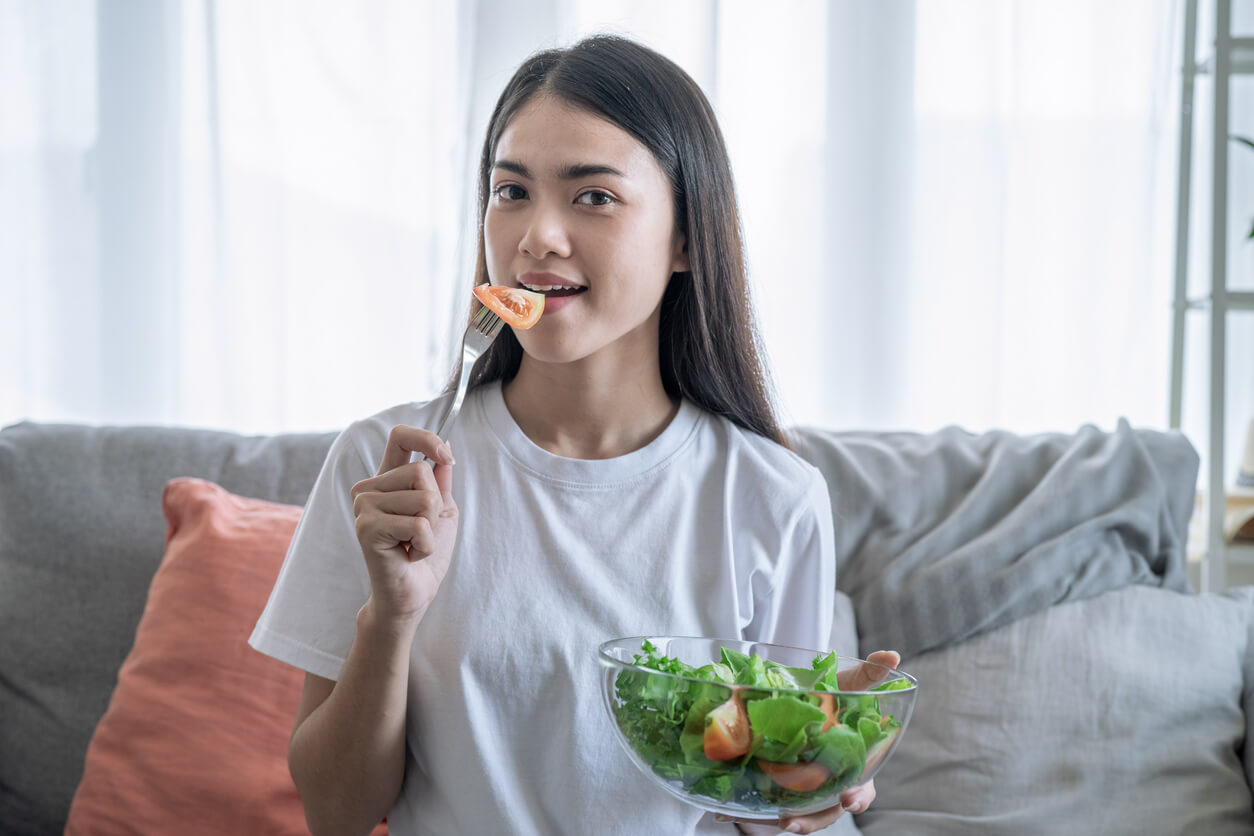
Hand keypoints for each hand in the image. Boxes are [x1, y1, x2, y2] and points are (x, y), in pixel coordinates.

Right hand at [349, 425, 459, 624]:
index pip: (400, 437)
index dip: (426, 439)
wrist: (411, 594)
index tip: (446, 456)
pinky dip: (425, 545)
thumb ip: (439, 480)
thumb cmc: (424, 554)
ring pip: (424, 498)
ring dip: (430, 529)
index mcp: (386, 480)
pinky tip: (408, 555)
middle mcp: (369, 489)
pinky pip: (418, 524)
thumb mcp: (440, 510)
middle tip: (419, 532)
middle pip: (421, 471)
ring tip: (412, 544)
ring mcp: (364, 507)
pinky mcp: (367, 528)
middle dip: (434, 506)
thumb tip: (443, 448)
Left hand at [721, 650, 901, 833]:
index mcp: (853, 764)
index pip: (862, 788)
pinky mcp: (780, 789)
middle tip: (791, 823)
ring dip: (788, 822)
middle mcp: (830, 782)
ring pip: (800, 815)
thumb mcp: (848, 684)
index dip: (859, 797)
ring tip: (774, 822)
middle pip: (827, 810)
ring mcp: (805, 789)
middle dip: (813, 820)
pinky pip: (771, 807)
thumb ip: (868, 673)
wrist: (800, 698)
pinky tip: (732, 815)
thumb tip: (892, 654)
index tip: (849, 799)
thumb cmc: (832, 696)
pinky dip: (756, 812)